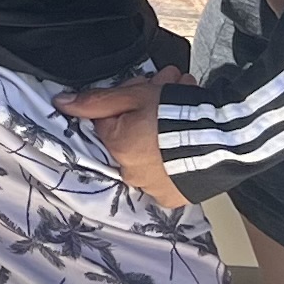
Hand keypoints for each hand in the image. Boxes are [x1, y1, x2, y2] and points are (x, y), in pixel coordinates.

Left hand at [59, 72, 189, 208]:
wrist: (222, 140)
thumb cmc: (176, 115)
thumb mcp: (135, 96)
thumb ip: (96, 101)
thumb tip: (61, 103)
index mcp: (117, 146)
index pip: (111, 117)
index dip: (129, 99)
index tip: (149, 87)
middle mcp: (130, 172)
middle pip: (132, 134)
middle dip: (150, 111)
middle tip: (173, 91)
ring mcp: (152, 188)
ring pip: (151, 152)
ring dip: (164, 132)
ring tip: (188, 112)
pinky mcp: (173, 196)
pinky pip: (167, 173)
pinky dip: (174, 157)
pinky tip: (189, 139)